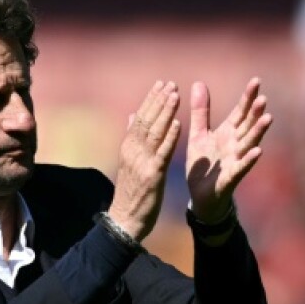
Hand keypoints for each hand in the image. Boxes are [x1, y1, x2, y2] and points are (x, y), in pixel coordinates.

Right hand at [107, 81, 181, 242]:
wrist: (125, 219)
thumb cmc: (130, 193)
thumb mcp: (128, 162)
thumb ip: (132, 138)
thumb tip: (132, 115)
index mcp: (128, 147)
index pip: (140, 117)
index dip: (151, 99)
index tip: (162, 84)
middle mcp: (133, 151)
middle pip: (147, 120)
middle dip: (159, 100)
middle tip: (171, 83)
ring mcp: (142, 162)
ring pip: (155, 132)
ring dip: (166, 112)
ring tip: (176, 94)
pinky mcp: (153, 175)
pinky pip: (163, 152)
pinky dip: (170, 137)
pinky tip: (179, 123)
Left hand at [186, 78, 271, 222]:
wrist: (199, 196)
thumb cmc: (203, 165)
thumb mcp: (198, 134)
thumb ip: (200, 111)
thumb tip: (199, 83)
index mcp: (228, 133)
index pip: (240, 112)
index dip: (248, 98)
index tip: (256, 81)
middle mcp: (235, 145)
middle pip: (248, 126)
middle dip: (255, 113)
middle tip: (263, 98)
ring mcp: (235, 161)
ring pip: (249, 143)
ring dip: (258, 132)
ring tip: (268, 118)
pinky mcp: (231, 177)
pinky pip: (241, 167)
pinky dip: (249, 160)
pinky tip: (258, 151)